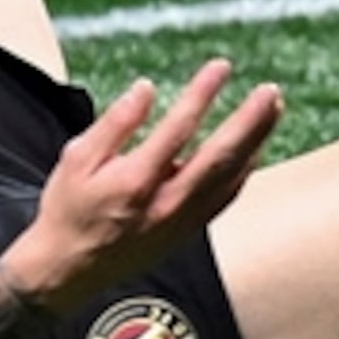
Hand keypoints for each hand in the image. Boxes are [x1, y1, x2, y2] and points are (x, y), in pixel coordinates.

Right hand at [0, 62, 280, 315]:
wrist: (66, 271)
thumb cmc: (68, 209)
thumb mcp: (76, 159)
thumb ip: (115, 123)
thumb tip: (146, 89)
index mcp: (136, 180)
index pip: (180, 128)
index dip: (203, 93)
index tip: (221, 67)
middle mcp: (166, 203)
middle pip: (220, 157)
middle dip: (250, 121)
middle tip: (270, 91)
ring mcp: (180, 222)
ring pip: (231, 179)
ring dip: (256, 143)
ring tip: (272, 110)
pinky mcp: (186, 234)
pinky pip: (225, 199)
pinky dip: (244, 172)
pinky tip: (254, 151)